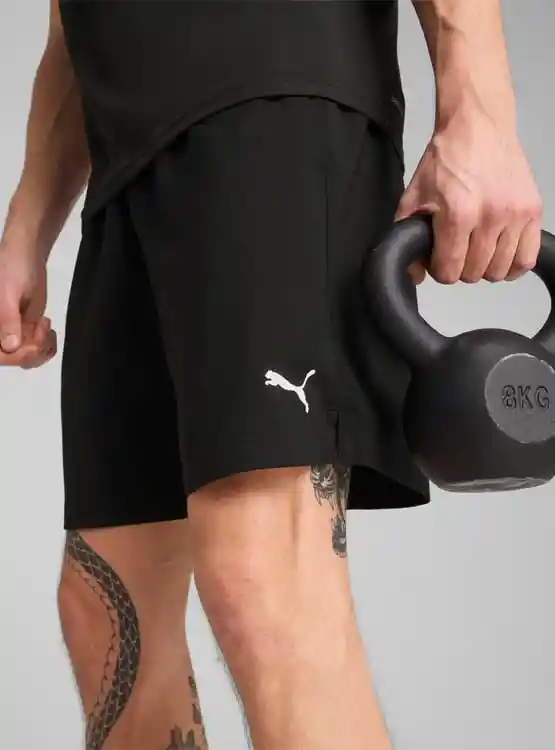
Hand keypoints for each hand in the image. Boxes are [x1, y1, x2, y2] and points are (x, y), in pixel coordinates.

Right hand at [0, 243, 55, 367]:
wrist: (25, 255)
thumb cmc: (11, 269)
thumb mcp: (8, 294)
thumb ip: (8, 319)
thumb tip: (10, 347)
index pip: (0, 356)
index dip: (16, 357)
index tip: (33, 345)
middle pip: (15, 360)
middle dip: (34, 350)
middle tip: (43, 327)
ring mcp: (12, 333)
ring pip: (27, 358)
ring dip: (42, 348)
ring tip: (45, 325)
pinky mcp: (25, 331)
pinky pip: (35, 349)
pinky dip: (47, 344)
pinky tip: (47, 327)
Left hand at [396, 111, 542, 284]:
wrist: (477, 126)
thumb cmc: (445, 160)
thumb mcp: (414, 196)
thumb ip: (407, 236)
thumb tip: (415, 274)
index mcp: (458, 214)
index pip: (450, 271)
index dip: (440, 271)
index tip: (439, 260)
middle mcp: (490, 216)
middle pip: (474, 273)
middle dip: (461, 268)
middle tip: (457, 251)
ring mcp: (514, 215)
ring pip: (499, 270)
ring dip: (485, 268)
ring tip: (477, 251)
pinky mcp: (532, 211)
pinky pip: (527, 258)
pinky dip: (513, 265)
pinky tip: (501, 255)